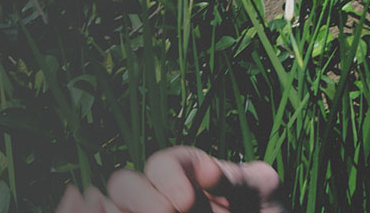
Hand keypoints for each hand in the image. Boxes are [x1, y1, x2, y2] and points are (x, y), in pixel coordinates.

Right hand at [56, 146, 285, 212]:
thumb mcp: (266, 197)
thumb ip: (247, 180)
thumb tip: (218, 174)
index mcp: (191, 175)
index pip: (164, 163)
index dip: (167, 174)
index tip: (186, 200)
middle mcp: (162, 198)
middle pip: (123, 184)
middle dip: (140, 198)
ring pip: (106, 207)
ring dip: (113, 211)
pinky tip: (103, 212)